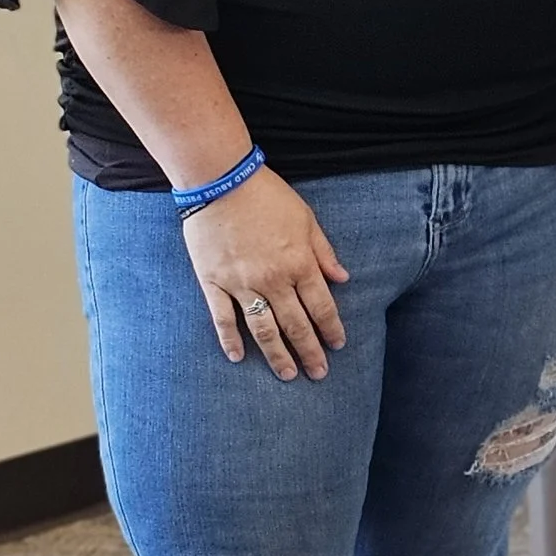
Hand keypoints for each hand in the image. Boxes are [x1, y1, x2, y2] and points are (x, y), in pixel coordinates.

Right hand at [182, 169, 349, 376]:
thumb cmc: (267, 196)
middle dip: (309, 352)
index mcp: (299, 263)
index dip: (331, 329)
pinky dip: (230, 340)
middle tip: (318, 374)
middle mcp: (273, 279)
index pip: (321, 306)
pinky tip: (238, 357)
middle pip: (295, 324)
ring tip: (287, 375)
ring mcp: (241, 283)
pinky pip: (222, 318)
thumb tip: (343, 278)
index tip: (337, 346)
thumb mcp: (306, 219)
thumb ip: (324, 252)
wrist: (221, 180)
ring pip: (263, 329)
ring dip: (277, 355)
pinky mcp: (212, 281)